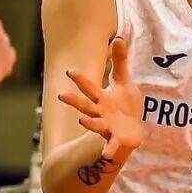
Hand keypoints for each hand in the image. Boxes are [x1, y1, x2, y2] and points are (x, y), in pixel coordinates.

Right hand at [59, 38, 144, 160]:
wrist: (131, 131)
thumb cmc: (124, 105)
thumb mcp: (124, 81)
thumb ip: (120, 61)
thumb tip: (119, 37)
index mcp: (102, 99)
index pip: (90, 87)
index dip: (80, 79)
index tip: (69, 71)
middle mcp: (101, 113)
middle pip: (85, 106)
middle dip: (74, 101)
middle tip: (60, 95)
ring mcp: (107, 127)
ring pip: (95, 125)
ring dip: (89, 124)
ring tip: (81, 122)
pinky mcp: (116, 139)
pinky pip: (112, 145)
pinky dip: (109, 149)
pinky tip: (107, 155)